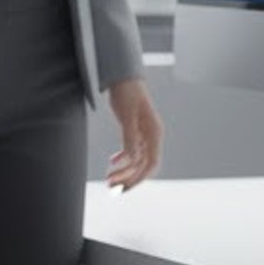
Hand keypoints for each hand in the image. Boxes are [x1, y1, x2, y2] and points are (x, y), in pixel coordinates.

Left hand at [106, 76, 163, 190]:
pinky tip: (113, 161)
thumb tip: (130, 159)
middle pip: (143, 165)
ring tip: (109, 179)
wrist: (123, 77)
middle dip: (128, 177)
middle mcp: (152, 136)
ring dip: (124, 170)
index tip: (125, 187)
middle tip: (112, 187)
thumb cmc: (127, 92)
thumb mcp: (127, 115)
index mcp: (154, 133)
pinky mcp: (135, 130)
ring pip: (136, 159)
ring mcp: (144, 134)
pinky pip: (132, 150)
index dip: (138, 177)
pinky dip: (123, 158)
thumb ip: (129, 137)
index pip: (151, 163)